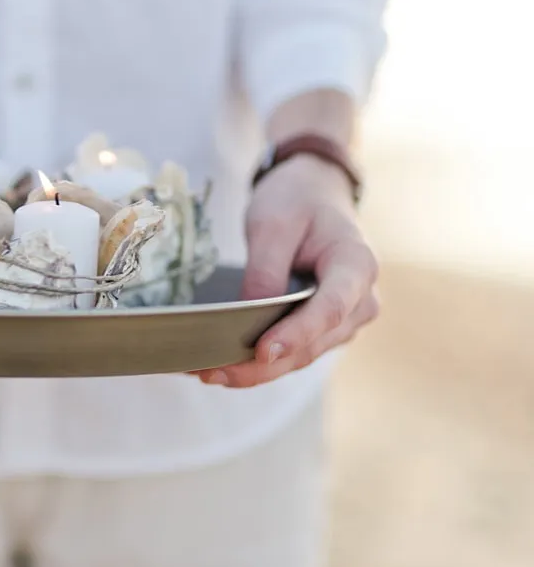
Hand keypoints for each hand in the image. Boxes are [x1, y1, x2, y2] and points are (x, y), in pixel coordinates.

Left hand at [195, 154, 378, 386]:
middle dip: (261, 365)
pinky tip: (221, 366)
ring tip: (206, 373)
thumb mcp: (274, 222)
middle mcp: (361, 301)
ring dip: (255, 371)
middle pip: (312, 344)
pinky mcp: (325, 329)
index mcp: (357, 265)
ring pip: (301, 356)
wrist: (316, 193)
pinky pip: (293, 351)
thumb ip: (265, 269)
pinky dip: (259, 363)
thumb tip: (249, 314)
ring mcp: (345, 320)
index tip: (262, 353)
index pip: (330, 309)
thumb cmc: (298, 201)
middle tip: (211, 372)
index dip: (296, 335)